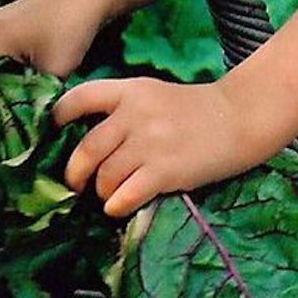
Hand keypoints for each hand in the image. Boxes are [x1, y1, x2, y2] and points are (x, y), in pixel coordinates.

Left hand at [53, 77, 270, 217]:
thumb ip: (124, 109)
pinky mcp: (165, 171)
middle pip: (86, 150)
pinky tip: (122, 205)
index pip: (80, 98)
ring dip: (102, 192)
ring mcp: (150, 143)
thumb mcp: (156, 95)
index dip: (60, 117)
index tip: (56, 133)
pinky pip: (123, 197)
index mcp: (132, 90)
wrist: (242, 118)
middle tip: (78, 183)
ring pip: (104, 178)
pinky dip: (116, 206)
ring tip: (111, 194)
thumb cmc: (198, 110)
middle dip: (76, 173)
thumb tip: (86, 140)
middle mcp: (136, 114)